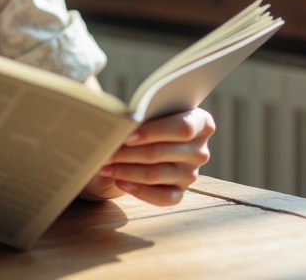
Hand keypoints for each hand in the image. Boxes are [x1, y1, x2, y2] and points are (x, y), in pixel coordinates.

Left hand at [82, 108, 213, 205]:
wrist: (149, 139)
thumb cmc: (151, 118)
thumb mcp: (150, 109)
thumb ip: (142, 111)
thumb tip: (115, 117)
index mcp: (201, 122)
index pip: (182, 128)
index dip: (153, 132)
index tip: (127, 135)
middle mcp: (200, 150)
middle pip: (162, 152)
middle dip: (128, 153)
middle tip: (106, 151)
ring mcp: (192, 173)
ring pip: (156, 174)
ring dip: (126, 170)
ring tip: (104, 166)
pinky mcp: (181, 191)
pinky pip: (162, 197)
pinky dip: (138, 190)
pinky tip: (119, 181)